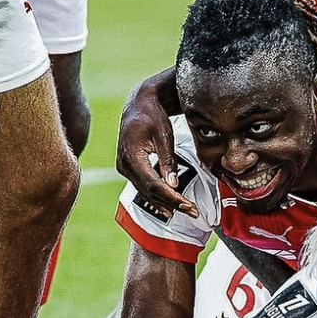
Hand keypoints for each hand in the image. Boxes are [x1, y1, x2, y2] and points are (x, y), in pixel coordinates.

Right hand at [116, 76, 196, 218]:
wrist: (138, 105)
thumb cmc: (152, 116)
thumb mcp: (164, 135)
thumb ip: (167, 160)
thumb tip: (173, 185)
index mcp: (132, 155)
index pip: (153, 184)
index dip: (171, 198)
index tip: (188, 206)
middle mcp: (124, 164)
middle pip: (149, 191)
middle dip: (172, 203)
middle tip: (193, 212)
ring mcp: (124, 167)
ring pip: (145, 191)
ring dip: (165, 203)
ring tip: (186, 210)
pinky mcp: (128, 168)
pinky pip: (143, 186)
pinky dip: (157, 195)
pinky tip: (170, 204)